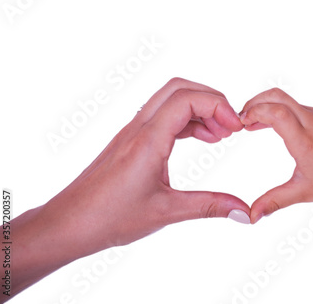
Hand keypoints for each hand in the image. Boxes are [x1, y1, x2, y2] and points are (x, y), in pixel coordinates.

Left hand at [51, 78, 250, 248]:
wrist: (69, 223)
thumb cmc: (109, 217)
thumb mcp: (166, 212)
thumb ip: (209, 206)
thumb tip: (243, 211)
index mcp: (148, 140)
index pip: (187, 99)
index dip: (218, 106)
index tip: (236, 129)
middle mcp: (139, 128)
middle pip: (179, 88)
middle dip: (211, 100)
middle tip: (231, 126)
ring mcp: (133, 132)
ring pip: (170, 99)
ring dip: (199, 109)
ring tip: (220, 135)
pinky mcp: (131, 141)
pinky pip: (162, 116)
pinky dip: (186, 120)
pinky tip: (200, 139)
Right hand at [240, 88, 312, 222]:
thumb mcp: (302, 192)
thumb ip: (274, 201)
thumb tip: (251, 216)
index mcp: (306, 141)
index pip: (276, 112)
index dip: (254, 112)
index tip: (241, 124)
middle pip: (278, 96)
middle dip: (255, 102)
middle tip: (241, 118)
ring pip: (286, 99)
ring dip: (266, 106)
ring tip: (251, 124)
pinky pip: (296, 106)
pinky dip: (279, 110)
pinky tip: (271, 125)